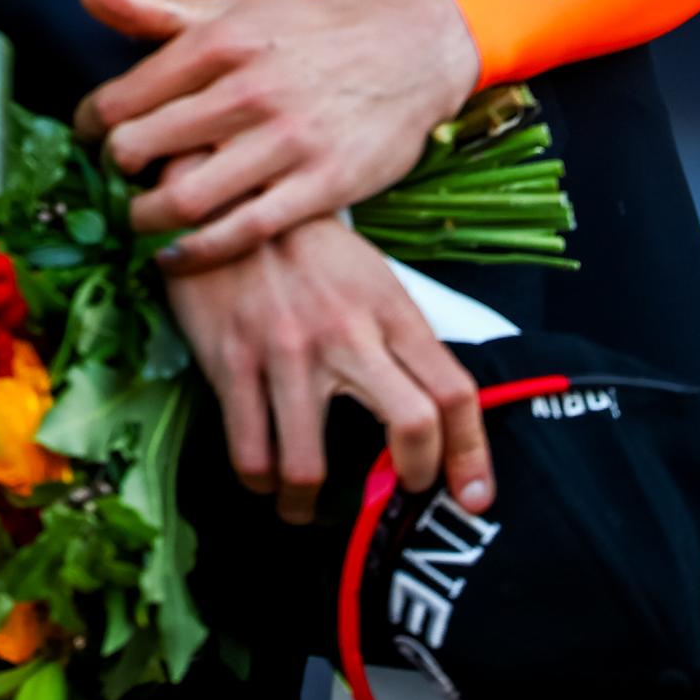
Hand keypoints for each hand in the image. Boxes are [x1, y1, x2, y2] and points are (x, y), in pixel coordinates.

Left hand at [74, 0, 480, 270]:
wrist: (411, 50)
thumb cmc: (315, 32)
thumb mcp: (237, 9)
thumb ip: (159, 12)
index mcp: (222, 41)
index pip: (124, 96)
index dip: (91, 124)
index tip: (89, 135)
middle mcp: (249, 90)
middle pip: (142, 147)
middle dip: (115, 171)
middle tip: (117, 177)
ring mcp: (287, 142)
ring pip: (186, 196)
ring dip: (145, 218)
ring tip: (139, 217)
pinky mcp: (321, 185)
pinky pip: (243, 231)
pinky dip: (197, 252)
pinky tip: (175, 255)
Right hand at [165, 215, 493, 524]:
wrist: (226, 194)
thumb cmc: (303, 242)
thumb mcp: (368, 275)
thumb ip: (397, 337)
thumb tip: (428, 407)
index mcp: (389, 308)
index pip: (454, 389)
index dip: (472, 454)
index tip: (474, 494)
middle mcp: (347, 331)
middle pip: (411, 425)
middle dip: (412, 479)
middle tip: (395, 497)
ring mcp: (287, 349)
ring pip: (310, 466)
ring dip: (307, 505)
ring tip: (303, 505)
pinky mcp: (232, 360)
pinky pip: (249, 453)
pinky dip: (259, 482)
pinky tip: (263, 476)